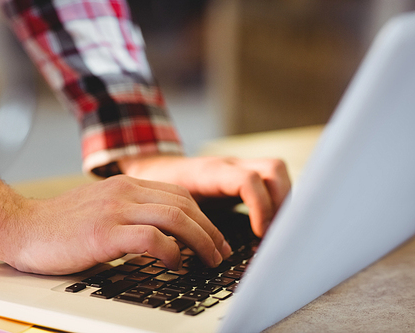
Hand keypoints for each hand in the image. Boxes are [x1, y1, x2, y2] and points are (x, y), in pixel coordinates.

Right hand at [0, 171, 230, 274]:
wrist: (23, 227)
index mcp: (127, 184)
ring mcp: (115, 209)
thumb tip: (165, 236)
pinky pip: (151, 237)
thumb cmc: (62, 225)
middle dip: (210, 231)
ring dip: (201, 241)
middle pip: (184, 204)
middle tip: (221, 253)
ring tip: (210, 260)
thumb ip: (132, 213)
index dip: (203, 217)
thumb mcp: (103, 208)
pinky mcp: (105, 232)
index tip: (213, 237)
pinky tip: (175, 263)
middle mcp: (125, 191)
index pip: (178, 194)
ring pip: (175, 217)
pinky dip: (171, 250)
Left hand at [119, 155, 290, 236]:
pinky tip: (268, 225)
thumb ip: (186, 224)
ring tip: (275, 232)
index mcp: (211, 172)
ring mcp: (238, 168)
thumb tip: (205, 255)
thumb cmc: (159, 186)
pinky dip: (276, 202)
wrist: (155, 166)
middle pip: (274, 170)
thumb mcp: (170, 204)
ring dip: (284, 202)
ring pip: (277, 173)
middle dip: (282, 202)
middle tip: (274, 234)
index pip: (248, 181)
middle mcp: (229, 165)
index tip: (260, 234)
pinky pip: (269, 182)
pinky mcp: (242, 176)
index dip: (260, 207)